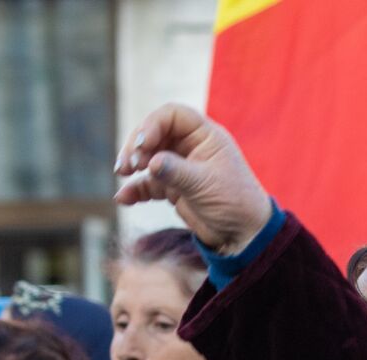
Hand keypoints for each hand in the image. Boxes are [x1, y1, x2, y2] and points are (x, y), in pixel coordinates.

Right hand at [113, 104, 273, 253]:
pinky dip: (135, 189)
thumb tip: (149, 163)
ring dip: (132, 165)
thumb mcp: (204, 184)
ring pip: (148, 157)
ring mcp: (181, 167)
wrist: (244, 235)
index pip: (172, 116)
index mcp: (206, 136)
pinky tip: (123, 198)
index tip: (142, 145)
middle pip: (155, 134)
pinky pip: (149, 183)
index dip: (152, 125)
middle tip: (128, 165)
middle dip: (137, 146)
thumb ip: (175, 171)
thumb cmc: (234, 203)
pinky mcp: (174, 188)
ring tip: (122, 175)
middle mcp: (192, 147)